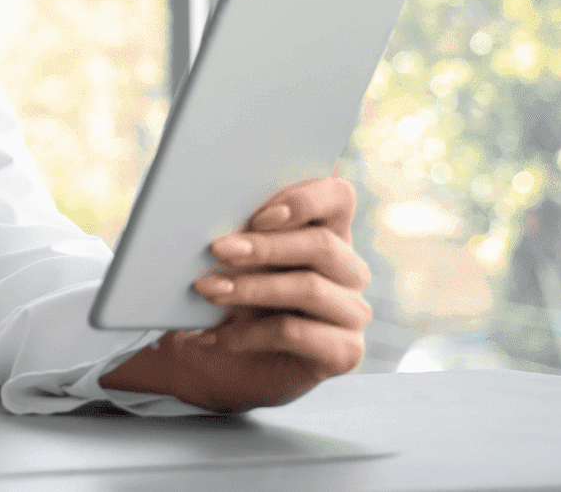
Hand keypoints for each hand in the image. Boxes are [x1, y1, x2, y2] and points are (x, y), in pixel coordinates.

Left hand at [100, 175, 371, 412]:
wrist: (216, 363)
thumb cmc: (225, 298)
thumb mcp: (227, 261)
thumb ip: (235, 232)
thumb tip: (210, 214)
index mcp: (327, 230)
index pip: (337, 196)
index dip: (304, 200)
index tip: (258, 216)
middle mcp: (348, 268)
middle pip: (322, 244)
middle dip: (264, 246)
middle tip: (217, 250)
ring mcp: (352, 311)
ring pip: (310, 288)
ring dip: (251, 288)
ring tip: (208, 291)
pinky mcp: (345, 351)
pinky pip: (296, 333)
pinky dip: (248, 332)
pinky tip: (216, 335)